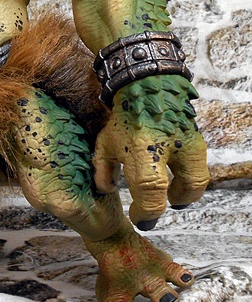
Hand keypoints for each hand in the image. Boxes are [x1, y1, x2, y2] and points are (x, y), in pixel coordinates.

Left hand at [92, 75, 208, 229]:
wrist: (146, 84)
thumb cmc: (123, 116)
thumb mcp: (105, 142)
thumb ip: (103, 170)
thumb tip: (107, 190)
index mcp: (144, 151)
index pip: (152, 194)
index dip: (147, 212)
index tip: (140, 217)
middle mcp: (171, 148)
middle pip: (187, 189)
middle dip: (174, 202)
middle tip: (163, 206)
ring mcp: (188, 142)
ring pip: (198, 178)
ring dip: (185, 191)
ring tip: (172, 194)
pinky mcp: (197, 139)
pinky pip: (198, 166)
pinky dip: (187, 177)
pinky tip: (174, 176)